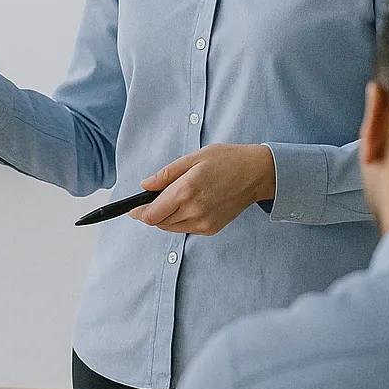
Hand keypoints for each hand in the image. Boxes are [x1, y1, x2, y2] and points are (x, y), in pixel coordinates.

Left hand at [129, 144, 275, 234]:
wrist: (256, 174)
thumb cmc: (226, 160)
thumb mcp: (192, 159)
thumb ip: (166, 175)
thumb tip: (144, 186)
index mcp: (186, 191)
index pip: (152, 214)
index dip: (138, 213)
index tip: (132, 209)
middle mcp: (194, 211)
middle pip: (159, 222)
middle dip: (151, 212)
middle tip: (155, 197)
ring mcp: (204, 223)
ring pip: (171, 228)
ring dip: (165, 217)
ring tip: (174, 198)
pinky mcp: (211, 229)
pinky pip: (185, 229)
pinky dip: (180, 220)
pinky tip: (188, 205)